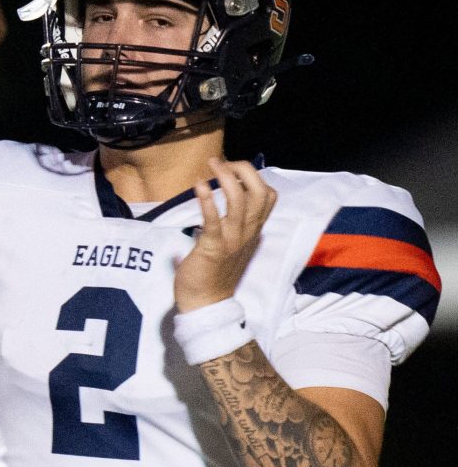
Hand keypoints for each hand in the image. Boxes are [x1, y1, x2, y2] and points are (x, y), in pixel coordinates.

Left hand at [174, 157, 276, 311]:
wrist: (206, 304)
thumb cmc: (213, 273)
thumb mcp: (230, 245)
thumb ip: (228, 226)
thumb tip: (212, 207)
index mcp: (252, 230)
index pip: (268, 197)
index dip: (254, 177)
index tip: (232, 168)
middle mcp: (247, 232)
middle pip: (260, 192)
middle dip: (243, 170)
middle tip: (221, 162)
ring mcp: (232, 240)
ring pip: (240, 201)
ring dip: (225, 178)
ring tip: (211, 165)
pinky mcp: (213, 247)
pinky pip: (214, 220)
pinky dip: (207, 200)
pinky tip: (198, 186)